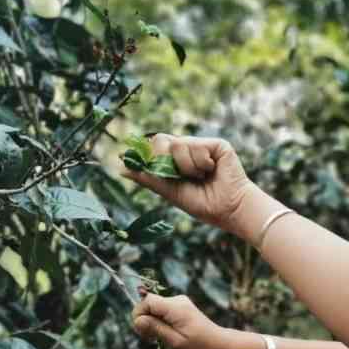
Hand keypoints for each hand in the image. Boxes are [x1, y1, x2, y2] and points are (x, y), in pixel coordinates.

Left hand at [119, 133, 253, 232]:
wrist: (229, 209)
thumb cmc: (203, 204)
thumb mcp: (170, 192)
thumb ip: (148, 178)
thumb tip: (120, 169)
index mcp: (175, 161)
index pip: (153, 147)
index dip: (147, 155)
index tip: (145, 166)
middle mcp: (187, 149)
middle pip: (161, 140)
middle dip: (166, 161)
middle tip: (181, 176)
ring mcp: (202, 145)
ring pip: (178, 144)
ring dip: (187, 168)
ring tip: (202, 177)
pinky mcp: (216, 144)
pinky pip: (196, 146)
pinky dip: (201, 164)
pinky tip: (212, 171)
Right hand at [132, 291, 222, 348]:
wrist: (217, 342)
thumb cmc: (198, 345)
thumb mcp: (174, 341)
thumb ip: (155, 329)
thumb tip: (137, 319)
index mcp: (176, 307)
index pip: (147, 300)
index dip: (139, 314)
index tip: (144, 332)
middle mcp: (177, 300)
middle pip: (149, 304)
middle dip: (145, 321)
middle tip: (153, 339)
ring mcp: (179, 301)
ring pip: (154, 308)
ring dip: (152, 323)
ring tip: (161, 338)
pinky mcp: (179, 306)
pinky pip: (161, 311)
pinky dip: (159, 322)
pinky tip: (166, 333)